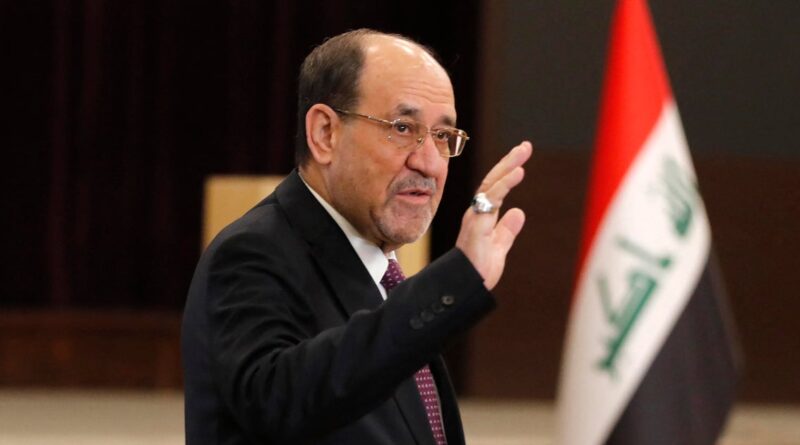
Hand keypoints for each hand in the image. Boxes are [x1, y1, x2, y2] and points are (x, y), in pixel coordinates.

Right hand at [455, 141, 531, 289]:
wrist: (466, 286)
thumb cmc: (478, 271)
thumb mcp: (499, 247)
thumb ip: (507, 230)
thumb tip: (518, 212)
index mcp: (482, 217)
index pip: (495, 189)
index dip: (507, 172)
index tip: (521, 159)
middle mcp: (477, 213)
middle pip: (493, 180)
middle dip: (509, 161)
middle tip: (526, 146)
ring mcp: (475, 217)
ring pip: (491, 184)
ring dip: (508, 166)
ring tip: (523, 152)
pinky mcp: (476, 224)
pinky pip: (490, 198)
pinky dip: (505, 183)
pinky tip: (518, 172)